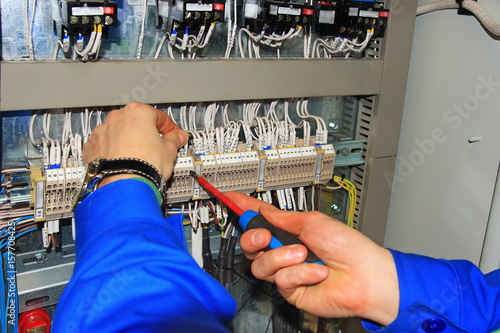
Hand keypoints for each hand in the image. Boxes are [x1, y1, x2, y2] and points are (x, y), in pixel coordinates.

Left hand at [82, 102, 187, 186]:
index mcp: (137, 113)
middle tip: (155, 146)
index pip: (158, 116)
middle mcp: (116, 118)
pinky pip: (104, 145)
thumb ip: (174, 140)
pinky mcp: (91, 148)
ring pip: (117, 133)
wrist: (124, 187)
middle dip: (145, 132)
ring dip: (127, 141)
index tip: (172, 135)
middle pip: (135, 122)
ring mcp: (101, 132)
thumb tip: (178, 137)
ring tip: (137, 157)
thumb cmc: (144, 167)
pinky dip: (112, 151)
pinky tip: (122, 162)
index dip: (169, 127)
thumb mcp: (169, 151)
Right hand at [227, 191, 398, 325]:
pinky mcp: (291, 290)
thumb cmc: (348, 246)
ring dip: (284, 257)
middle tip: (266, 235)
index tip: (228, 198)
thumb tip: (263, 210)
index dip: (242, 207)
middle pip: (251, 243)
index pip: (259, 216)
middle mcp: (285, 249)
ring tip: (304, 255)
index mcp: (290, 229)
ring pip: (261, 263)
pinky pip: (280, 279)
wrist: (365, 276)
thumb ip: (283, 218)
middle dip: (254, 237)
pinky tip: (316, 272)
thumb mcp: (313, 222)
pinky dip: (300, 273)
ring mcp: (287, 270)